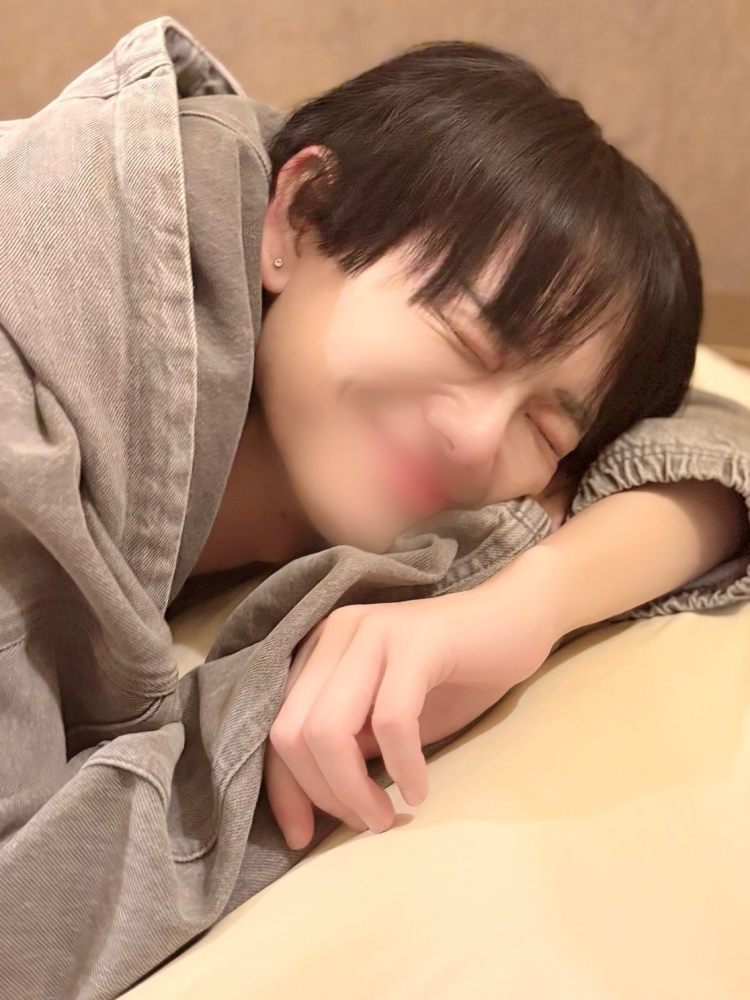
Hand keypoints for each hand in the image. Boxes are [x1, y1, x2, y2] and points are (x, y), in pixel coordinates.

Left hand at [263, 554, 565, 850]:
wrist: (517, 621)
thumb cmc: (454, 676)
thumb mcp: (387, 718)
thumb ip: (349, 744)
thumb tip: (318, 800)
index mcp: (320, 649)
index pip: (277, 726)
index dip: (284, 790)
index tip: (302, 838)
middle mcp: (336, 634)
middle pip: (293, 732)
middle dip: (322, 794)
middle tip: (365, 821)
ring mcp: (373, 632)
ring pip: (329, 729)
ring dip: (352, 790)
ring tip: (385, 815)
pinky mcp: (416, 640)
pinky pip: (391, 720)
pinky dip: (401, 765)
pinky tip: (418, 789)